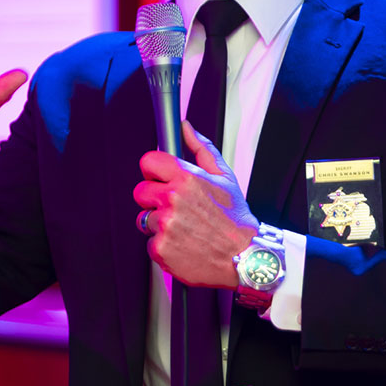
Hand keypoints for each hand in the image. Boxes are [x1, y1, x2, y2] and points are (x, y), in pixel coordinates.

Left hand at [133, 121, 258, 288]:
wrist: (245, 257)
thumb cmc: (235, 219)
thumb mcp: (224, 177)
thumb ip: (201, 148)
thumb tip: (186, 128)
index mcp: (186, 178)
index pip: (148, 162)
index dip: (153, 170)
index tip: (159, 178)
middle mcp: (173, 200)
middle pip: (140, 192)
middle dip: (154, 199)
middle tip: (175, 207)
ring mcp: (165, 225)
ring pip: (143, 219)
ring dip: (158, 223)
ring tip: (184, 228)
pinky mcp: (161, 249)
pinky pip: (150, 243)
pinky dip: (163, 245)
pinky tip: (183, 243)